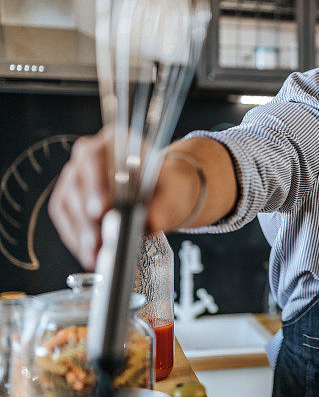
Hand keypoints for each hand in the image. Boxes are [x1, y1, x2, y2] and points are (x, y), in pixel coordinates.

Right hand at [48, 129, 200, 269]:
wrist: (165, 196)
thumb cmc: (170, 190)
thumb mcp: (174, 194)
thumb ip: (164, 206)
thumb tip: (150, 223)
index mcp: (116, 141)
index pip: (95, 156)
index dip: (95, 184)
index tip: (101, 210)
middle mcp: (89, 155)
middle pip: (77, 181)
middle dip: (86, 214)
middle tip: (96, 241)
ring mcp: (76, 177)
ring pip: (67, 202)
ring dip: (80, 232)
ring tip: (95, 254)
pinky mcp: (69, 200)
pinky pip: (66, 219)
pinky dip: (77, 239)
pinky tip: (89, 255)